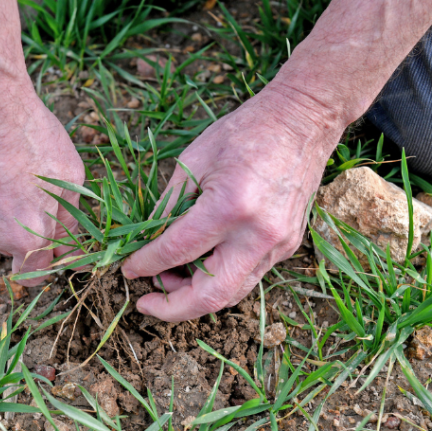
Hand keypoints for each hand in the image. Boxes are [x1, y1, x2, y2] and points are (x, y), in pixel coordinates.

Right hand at [0, 84, 83, 285]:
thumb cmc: (33, 138)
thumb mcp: (70, 179)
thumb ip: (68, 222)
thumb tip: (67, 248)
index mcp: (28, 239)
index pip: (36, 275)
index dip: (46, 263)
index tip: (51, 248)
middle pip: (12, 250)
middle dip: (24, 232)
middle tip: (30, 194)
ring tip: (6, 174)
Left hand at [121, 86, 343, 320]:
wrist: (303, 120)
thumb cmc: (244, 132)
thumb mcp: (193, 161)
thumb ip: (168, 206)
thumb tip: (144, 241)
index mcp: (229, 208)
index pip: (176, 252)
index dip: (145, 264)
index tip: (128, 269)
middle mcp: (257, 235)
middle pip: (211, 297)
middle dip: (172, 308)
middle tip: (145, 303)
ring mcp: (278, 244)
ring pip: (232, 293)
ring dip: (195, 296)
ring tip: (169, 279)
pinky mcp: (287, 246)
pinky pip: (247, 276)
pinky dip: (217, 279)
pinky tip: (198, 265)